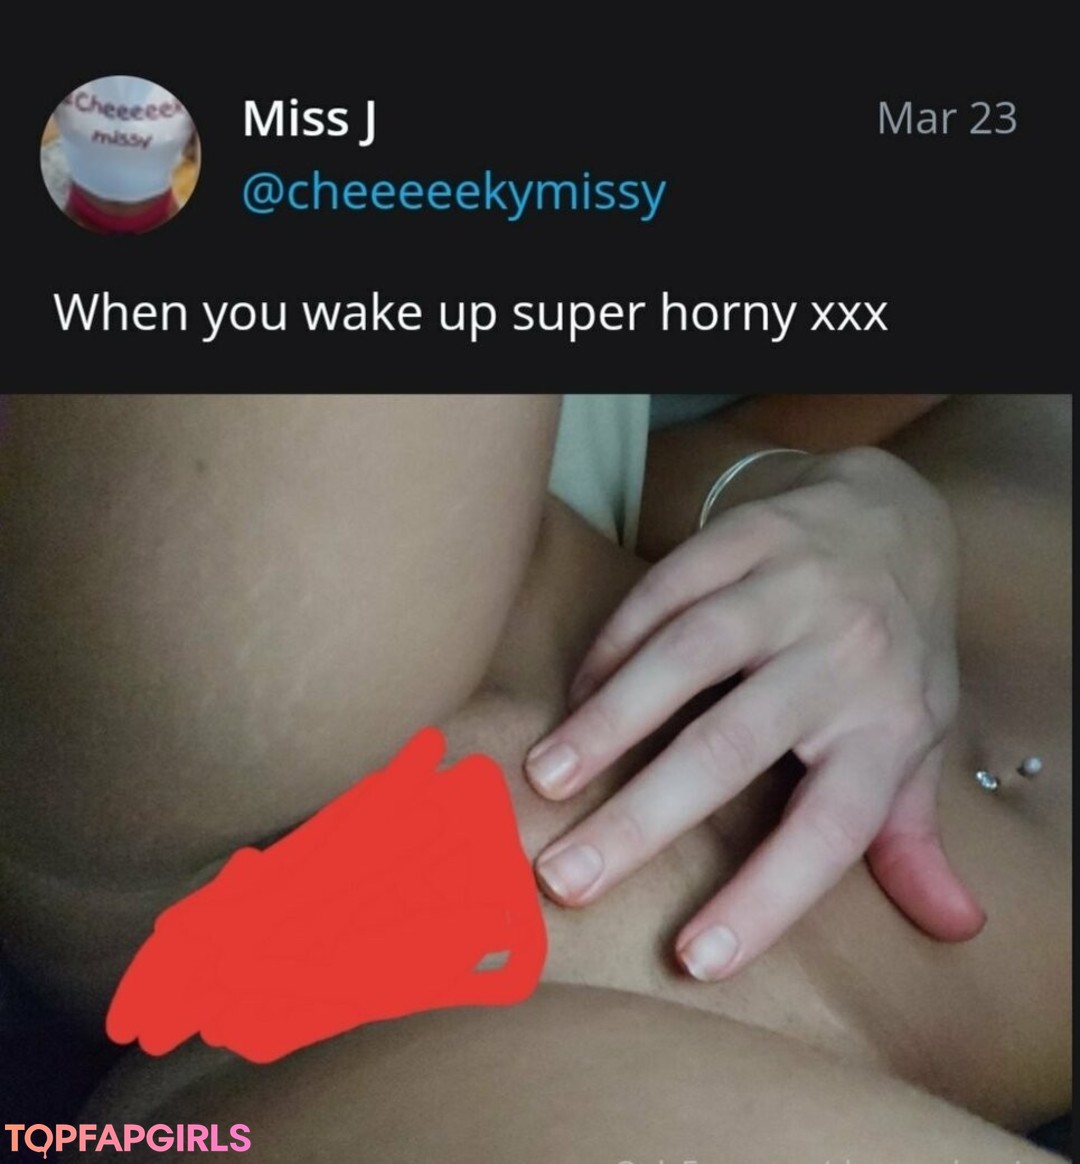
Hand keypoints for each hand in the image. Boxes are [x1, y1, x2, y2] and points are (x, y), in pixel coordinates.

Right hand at [525, 447, 984, 979]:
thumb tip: (957, 930)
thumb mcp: (923, 738)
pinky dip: (614, 644)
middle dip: (644, 817)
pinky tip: (576, 695)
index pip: (833, 829)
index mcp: (888, 727)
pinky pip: (666, 591)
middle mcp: (842, 659)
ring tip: (546, 778)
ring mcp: (790, 590)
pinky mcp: (745, 537)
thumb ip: (914, 833)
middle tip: (566, 876)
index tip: (694, 956)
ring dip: (609, 720)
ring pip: (688, 657)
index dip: (767, 896)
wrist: (897, 516)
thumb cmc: (900, 649)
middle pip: (734, 745)